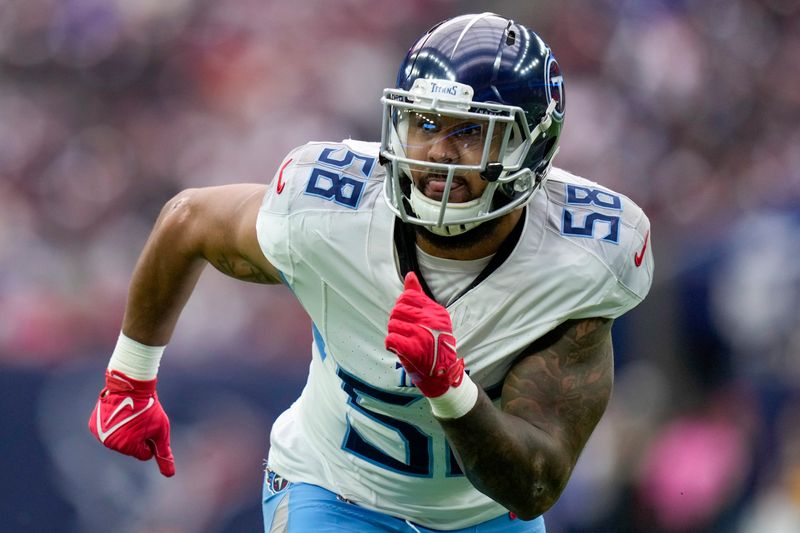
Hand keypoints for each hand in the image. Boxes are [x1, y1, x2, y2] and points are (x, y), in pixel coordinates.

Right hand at [89, 369, 174, 476]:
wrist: (131, 386)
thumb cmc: (150, 408)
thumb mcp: (161, 431)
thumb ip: (163, 453)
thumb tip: (169, 475)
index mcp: (127, 446)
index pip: (143, 454)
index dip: (150, 440)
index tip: (149, 427)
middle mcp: (110, 443)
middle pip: (129, 448)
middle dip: (137, 437)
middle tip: (139, 419)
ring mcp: (99, 434)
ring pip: (118, 440)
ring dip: (125, 432)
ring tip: (129, 415)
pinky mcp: (94, 425)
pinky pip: (107, 431)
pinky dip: (113, 425)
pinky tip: (118, 414)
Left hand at [385, 272, 464, 396]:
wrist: (441, 373)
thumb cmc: (434, 342)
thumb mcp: (431, 317)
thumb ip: (418, 295)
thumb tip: (410, 275)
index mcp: (436, 311)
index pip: (407, 296)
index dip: (402, 307)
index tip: (408, 318)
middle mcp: (431, 321)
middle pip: (397, 310)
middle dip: (397, 321)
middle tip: (405, 332)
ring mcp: (422, 335)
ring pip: (392, 324)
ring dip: (394, 334)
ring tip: (405, 341)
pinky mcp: (413, 349)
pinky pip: (390, 339)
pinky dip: (391, 345)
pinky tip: (400, 348)